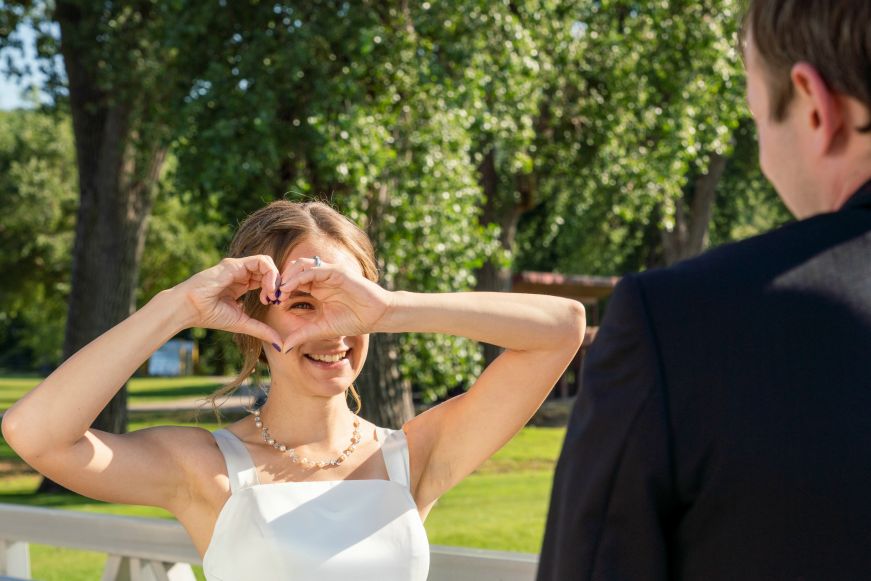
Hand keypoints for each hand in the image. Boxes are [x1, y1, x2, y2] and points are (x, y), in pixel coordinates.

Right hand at [173, 255, 284, 347]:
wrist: (189, 309)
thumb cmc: (210, 315)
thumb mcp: (242, 323)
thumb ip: (261, 330)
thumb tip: (280, 344)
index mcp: (242, 284)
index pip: (266, 280)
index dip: (275, 290)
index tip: (273, 303)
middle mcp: (241, 273)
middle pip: (269, 270)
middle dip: (279, 284)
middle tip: (277, 299)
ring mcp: (238, 267)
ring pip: (267, 263)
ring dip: (276, 278)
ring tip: (272, 294)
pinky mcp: (235, 265)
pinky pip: (261, 261)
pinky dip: (270, 273)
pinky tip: (268, 289)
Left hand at [277, 256, 392, 350]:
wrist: (376, 316)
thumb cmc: (353, 320)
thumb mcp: (321, 329)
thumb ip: (302, 334)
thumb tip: (282, 348)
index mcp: (316, 287)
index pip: (292, 282)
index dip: (279, 290)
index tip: (268, 302)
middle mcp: (321, 277)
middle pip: (292, 270)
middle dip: (279, 281)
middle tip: (268, 295)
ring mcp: (328, 272)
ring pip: (300, 266)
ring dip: (286, 277)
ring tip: (277, 291)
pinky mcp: (337, 271)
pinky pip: (313, 269)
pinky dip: (299, 277)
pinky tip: (289, 288)